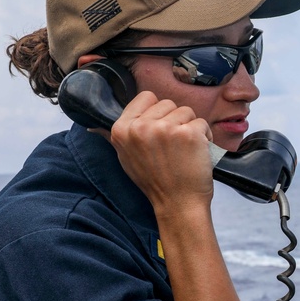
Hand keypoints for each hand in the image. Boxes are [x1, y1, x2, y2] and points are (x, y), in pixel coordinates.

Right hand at [108, 91, 214, 215]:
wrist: (177, 203)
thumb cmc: (155, 181)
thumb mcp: (125, 157)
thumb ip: (119, 136)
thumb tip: (93, 126)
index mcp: (122, 129)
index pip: (146, 97)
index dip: (157, 112)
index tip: (159, 131)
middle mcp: (141, 127)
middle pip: (168, 103)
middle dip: (174, 120)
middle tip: (172, 146)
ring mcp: (165, 129)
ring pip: (186, 111)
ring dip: (190, 127)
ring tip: (184, 149)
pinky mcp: (189, 133)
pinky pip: (202, 123)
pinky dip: (205, 136)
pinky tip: (197, 152)